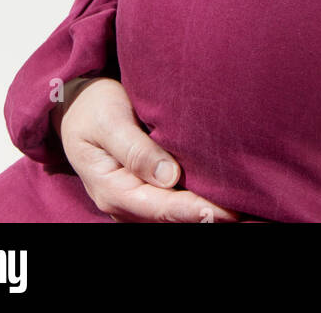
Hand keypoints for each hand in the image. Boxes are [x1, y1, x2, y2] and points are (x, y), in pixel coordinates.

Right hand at [54, 76, 240, 222]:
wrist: (75, 104)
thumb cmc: (92, 107)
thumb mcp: (108, 121)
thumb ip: (136, 149)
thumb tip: (169, 177)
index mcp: (112, 189)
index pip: (161, 207)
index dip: (195, 210)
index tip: (226, 211)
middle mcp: (124, 203)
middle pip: (171, 217)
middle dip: (208, 216)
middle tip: (245, 212)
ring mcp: (135, 199)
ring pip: (174, 214)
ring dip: (205, 212)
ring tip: (241, 207)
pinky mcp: (145, 189)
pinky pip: (172, 202)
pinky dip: (196, 202)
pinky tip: (223, 196)